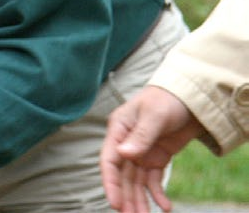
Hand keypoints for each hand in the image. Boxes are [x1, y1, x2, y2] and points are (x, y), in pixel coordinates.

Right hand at [100, 85, 205, 212]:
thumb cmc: (166, 99)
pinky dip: (157, 193)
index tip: (115, 202)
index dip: (110, 183)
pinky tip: (165, 206)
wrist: (190, 97)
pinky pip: (153, 180)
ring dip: (139, 199)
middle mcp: (126, 143)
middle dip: (126, 197)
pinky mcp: (156, 158)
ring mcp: (141, 152)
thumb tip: (124, 154)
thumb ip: (140, 136)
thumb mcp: (154, 115)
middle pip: (122, 176)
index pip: (110, 160)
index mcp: (118, 130)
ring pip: (136, 181)